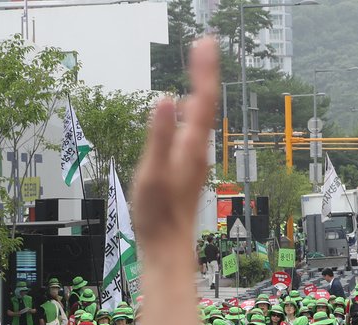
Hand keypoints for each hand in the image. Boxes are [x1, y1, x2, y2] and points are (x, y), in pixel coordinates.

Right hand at [130, 38, 216, 248]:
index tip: (204, 44)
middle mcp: (197, 152)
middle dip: (204, 73)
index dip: (204, 71)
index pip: (202, 100)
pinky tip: (190, 110)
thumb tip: (166, 100)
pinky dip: (193, 111)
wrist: (168, 249)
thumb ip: (159, 136)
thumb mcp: (152, 173)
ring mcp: (194, 161)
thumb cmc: (158, 216)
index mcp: (190, 148)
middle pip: (205, 105)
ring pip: (201, 118)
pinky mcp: (187, 170)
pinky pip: (194, 130)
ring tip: (200, 67)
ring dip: (200, 89)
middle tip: (204, 45)